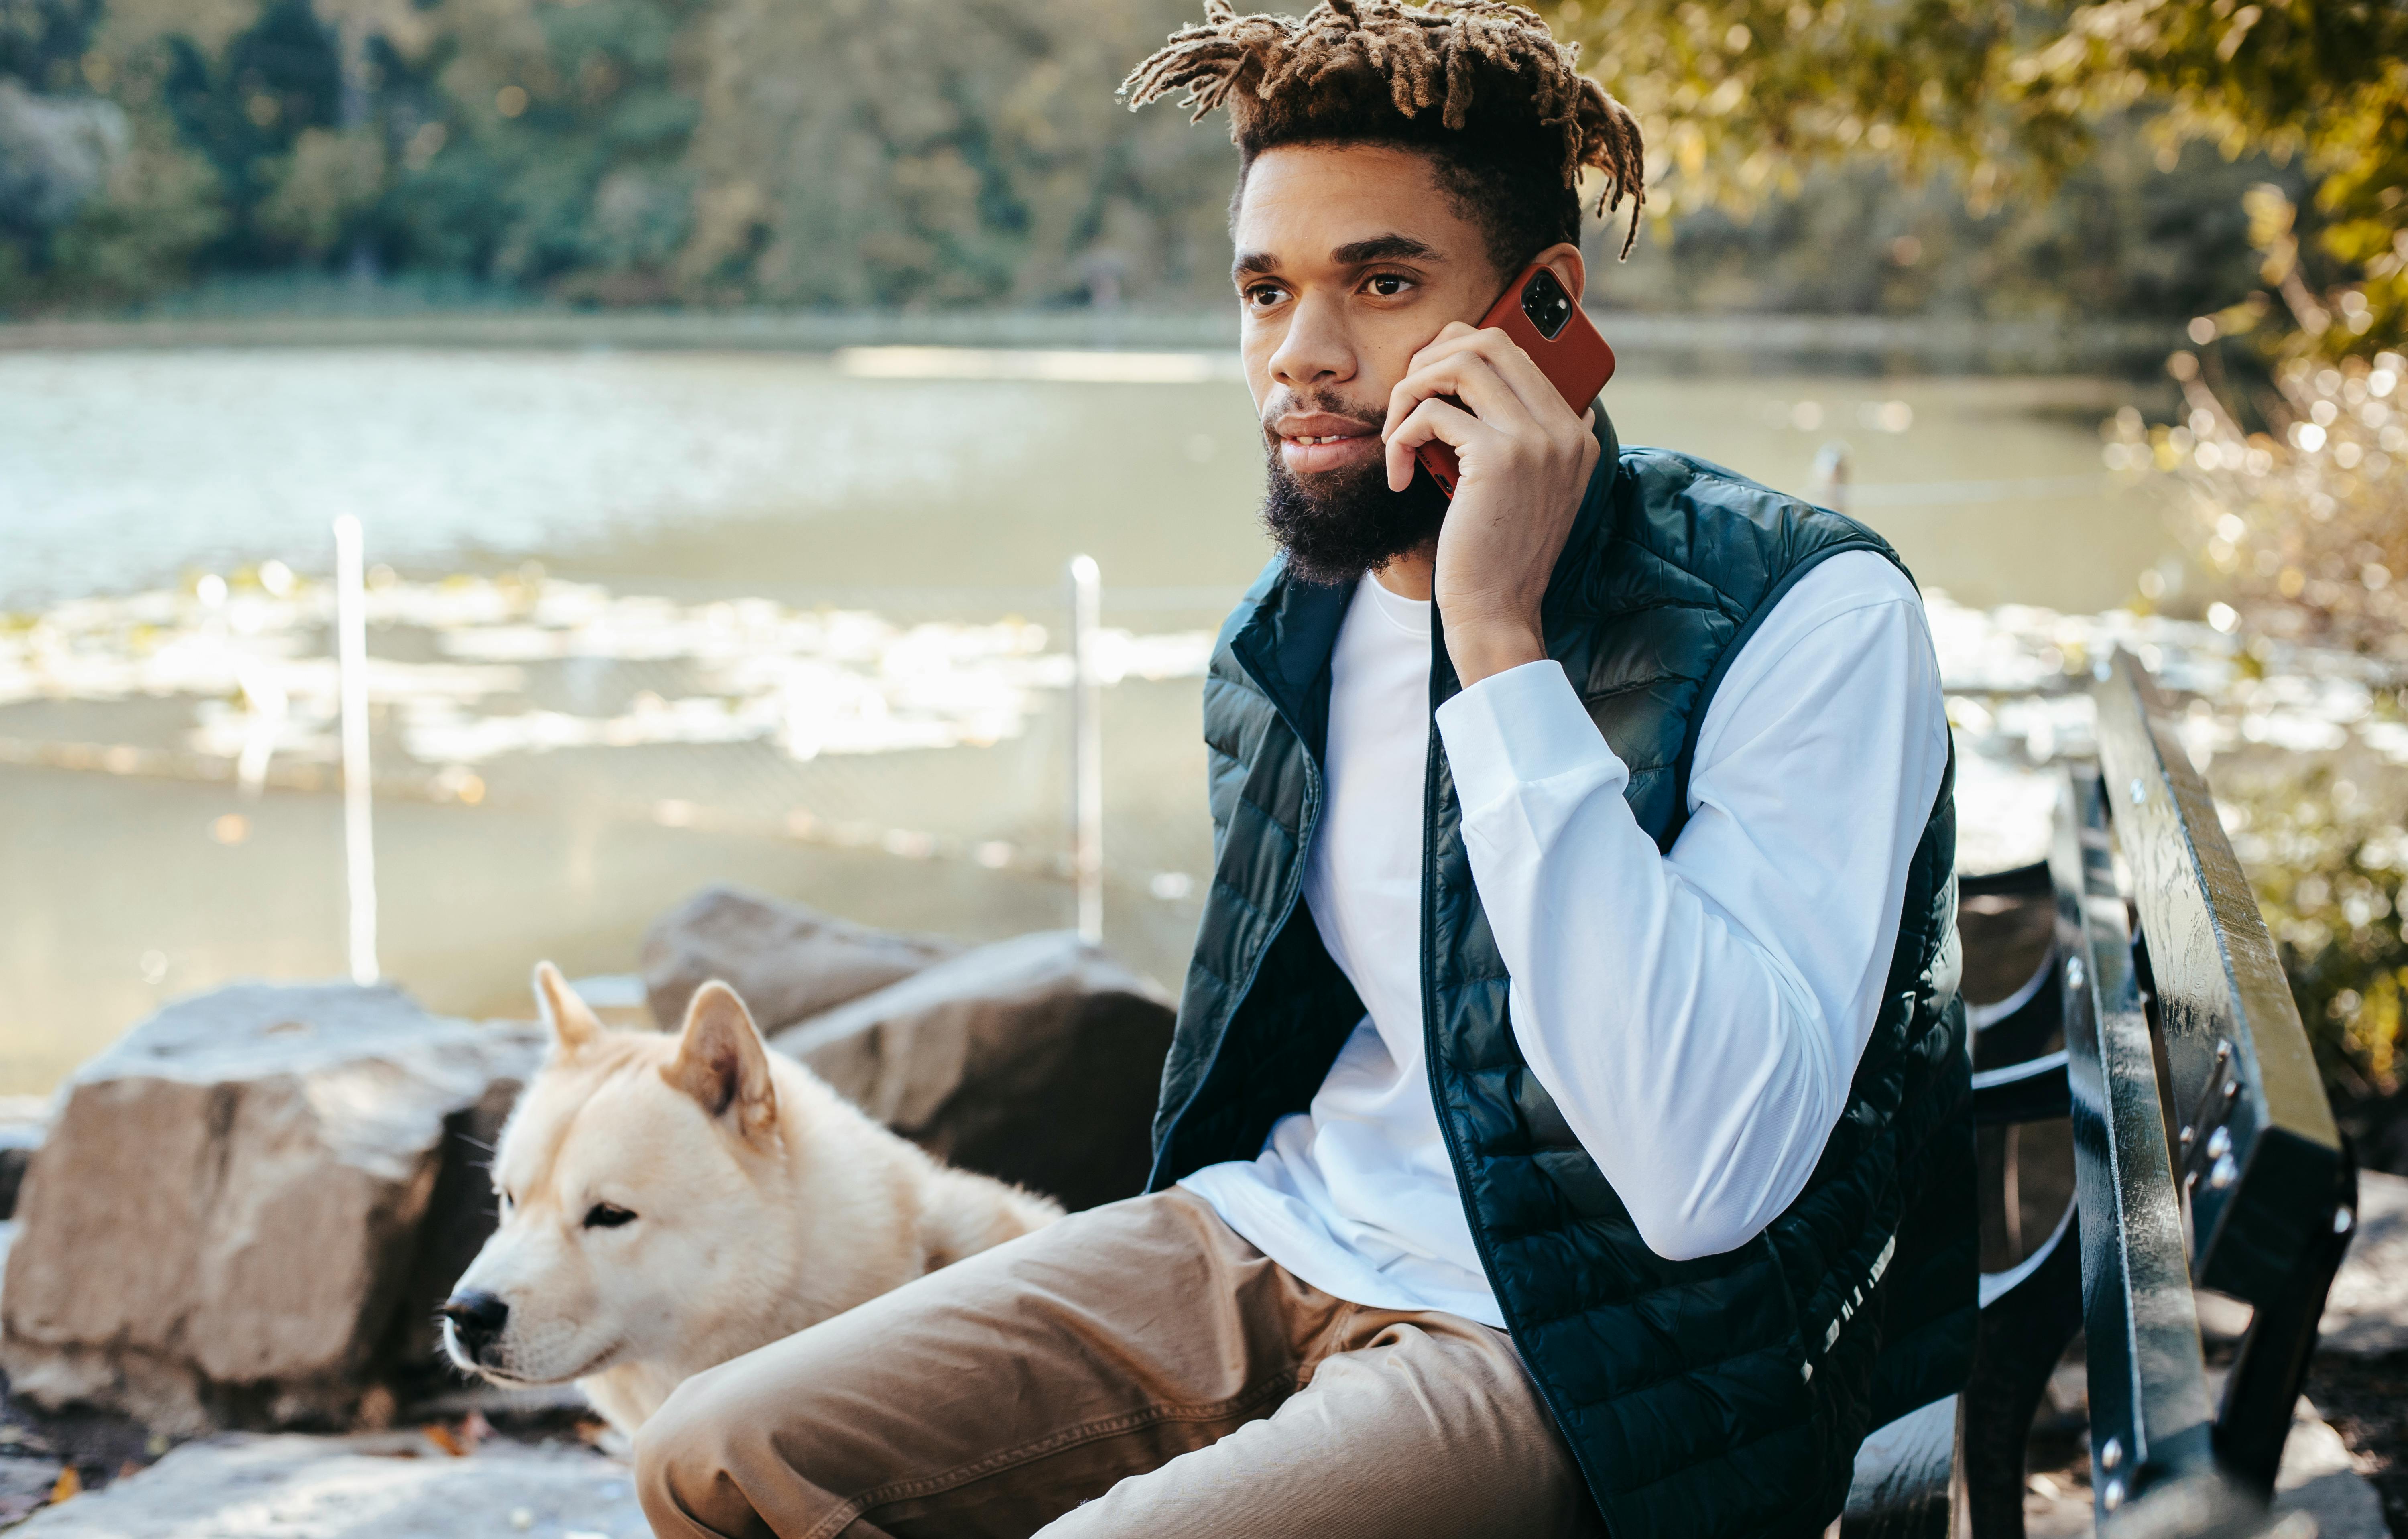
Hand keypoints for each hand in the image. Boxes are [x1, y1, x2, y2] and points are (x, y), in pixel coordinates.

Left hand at [1381, 322, 1598, 685]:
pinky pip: (1432, 412)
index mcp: (1575, 433)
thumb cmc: (1497, 556)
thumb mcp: (1521, 491)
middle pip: (1490, 341)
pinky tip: (1399, 474)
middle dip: (1432, 360)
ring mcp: (1537, 440)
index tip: (1429, 390)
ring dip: (1412, 390)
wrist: (1498, 614)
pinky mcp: (1499, 458)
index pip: (1517, 353)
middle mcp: (1565, 428)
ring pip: (1460, 362)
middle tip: (1406, 403)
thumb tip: (1480, 391)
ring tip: (1397, 434)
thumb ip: (1518, 441)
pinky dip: (1401, 436)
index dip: (1459, 357)